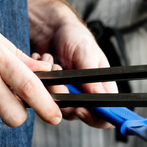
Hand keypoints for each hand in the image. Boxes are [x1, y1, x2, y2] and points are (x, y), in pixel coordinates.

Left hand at [32, 13, 116, 128]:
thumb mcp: (86, 53)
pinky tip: (43, 63)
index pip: (105, 115)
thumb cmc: (75, 37)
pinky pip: (42, 97)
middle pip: (77, 114)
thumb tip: (99, 98)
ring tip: (52, 64)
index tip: (81, 108)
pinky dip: (41, 80)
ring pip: (57, 107)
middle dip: (65, 99)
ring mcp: (67, 95)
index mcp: (102, 87)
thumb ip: (91, 77)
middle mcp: (85, 94)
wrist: (53, 29)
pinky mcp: (51, 92)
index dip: (95, 118)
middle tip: (59, 77)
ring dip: (52, 85)